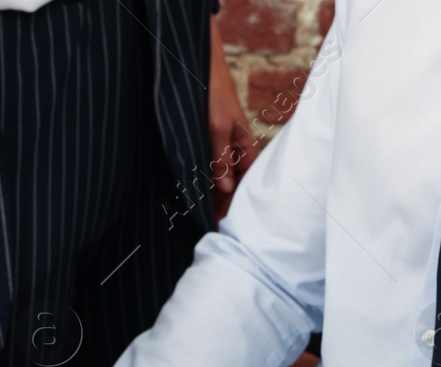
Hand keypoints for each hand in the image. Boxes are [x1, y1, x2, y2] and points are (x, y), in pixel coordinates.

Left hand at [208, 19, 260, 218]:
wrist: (200, 67)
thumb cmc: (214, 95)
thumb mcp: (217, 129)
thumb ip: (220, 159)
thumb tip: (226, 188)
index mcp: (247, 148)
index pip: (243, 185)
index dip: (232, 204)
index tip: (218, 222)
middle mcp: (237, 150)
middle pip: (232, 184)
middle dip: (221, 203)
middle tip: (206, 223)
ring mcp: (224, 147)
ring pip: (220, 177)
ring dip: (211, 193)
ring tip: (199, 213)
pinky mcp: (210, 142)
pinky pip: (210, 166)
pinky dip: (204, 178)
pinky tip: (194, 190)